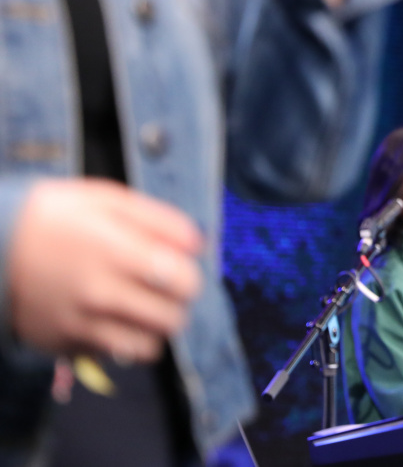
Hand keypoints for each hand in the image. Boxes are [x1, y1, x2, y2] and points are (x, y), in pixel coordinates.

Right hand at [6, 179, 203, 362]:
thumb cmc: (54, 217)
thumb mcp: (105, 199)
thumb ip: (157, 219)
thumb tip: (196, 243)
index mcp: (115, 252)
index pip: (183, 282)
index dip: (190, 275)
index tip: (178, 266)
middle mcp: (100, 293)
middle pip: (172, 318)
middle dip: (176, 304)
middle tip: (163, 289)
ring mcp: (82, 324)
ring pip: (149, 346)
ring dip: (154, 328)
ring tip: (144, 307)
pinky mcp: (65, 344)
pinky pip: (115, 355)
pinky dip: (123, 341)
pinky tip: (115, 319)